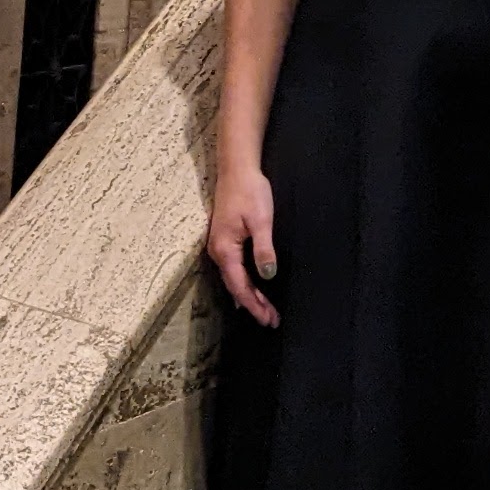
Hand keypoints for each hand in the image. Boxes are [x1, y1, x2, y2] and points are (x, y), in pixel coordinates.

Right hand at [205, 166, 278, 327]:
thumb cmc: (249, 191)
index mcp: (224, 250)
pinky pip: (234, 269)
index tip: (268, 319)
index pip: (240, 286)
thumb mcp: (261, 220)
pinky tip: (251, 289)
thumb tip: (268, 275)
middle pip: (235, 287)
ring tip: (265, 310)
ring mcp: (219, 246)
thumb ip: (263, 249)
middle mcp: (218, 252)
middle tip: (271, 320)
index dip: (254, 305)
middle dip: (253, 305)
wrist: (237, 169)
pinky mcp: (224, 240)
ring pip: (234, 279)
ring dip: (249, 295)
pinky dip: (244, 283)